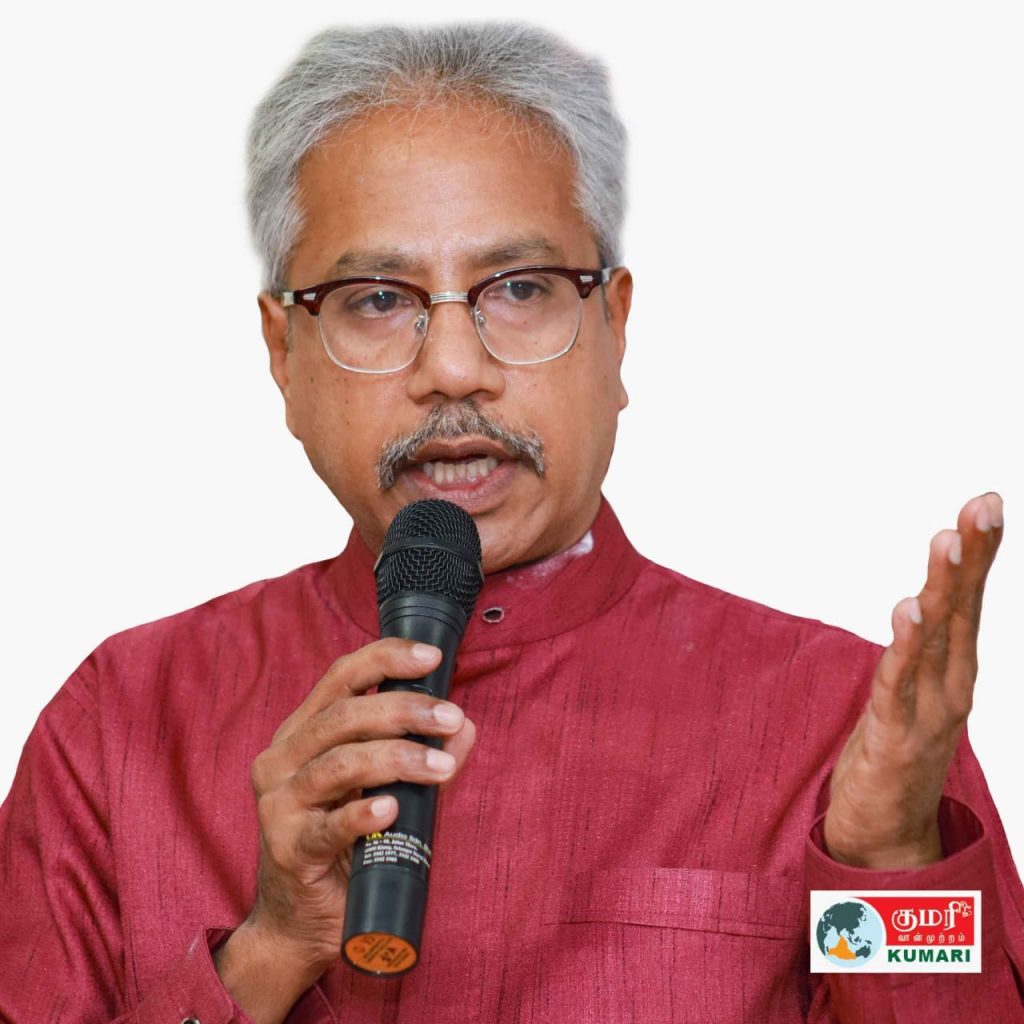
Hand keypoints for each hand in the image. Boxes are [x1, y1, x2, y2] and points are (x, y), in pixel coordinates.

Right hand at [214, 639, 475, 1022]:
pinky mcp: (288, 849)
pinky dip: (362, 813)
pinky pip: (327, 826)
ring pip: (339, 764)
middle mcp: (282, 759)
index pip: (340, 677)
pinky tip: (392, 808)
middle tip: (450, 718)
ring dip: (397, 759)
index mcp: (302, 733)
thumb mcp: (385, 789)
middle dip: (405, 710)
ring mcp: (279, 804)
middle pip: (343, 716)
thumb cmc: (345, 845)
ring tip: (441, 768)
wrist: (299, 923)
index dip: (386, 659)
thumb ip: (423, 756)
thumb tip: (464, 727)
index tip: (431, 657)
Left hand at [823, 492, 1002, 868]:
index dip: (979, 553)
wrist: (889, 832)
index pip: (968, 600)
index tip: (986, 501)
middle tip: (981, 505)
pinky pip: (898, 684)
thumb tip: (927, 595)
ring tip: (946, 541)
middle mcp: (950, 683)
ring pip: (934, 639)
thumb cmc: (899, 747)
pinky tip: (906, 612)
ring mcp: (927, 710)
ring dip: (941, 589)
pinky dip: (903, 648)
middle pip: (960, 610)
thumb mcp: (914, 685)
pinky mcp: (894, 735)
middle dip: (971, 556)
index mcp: (953, 668)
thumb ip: (924, 644)